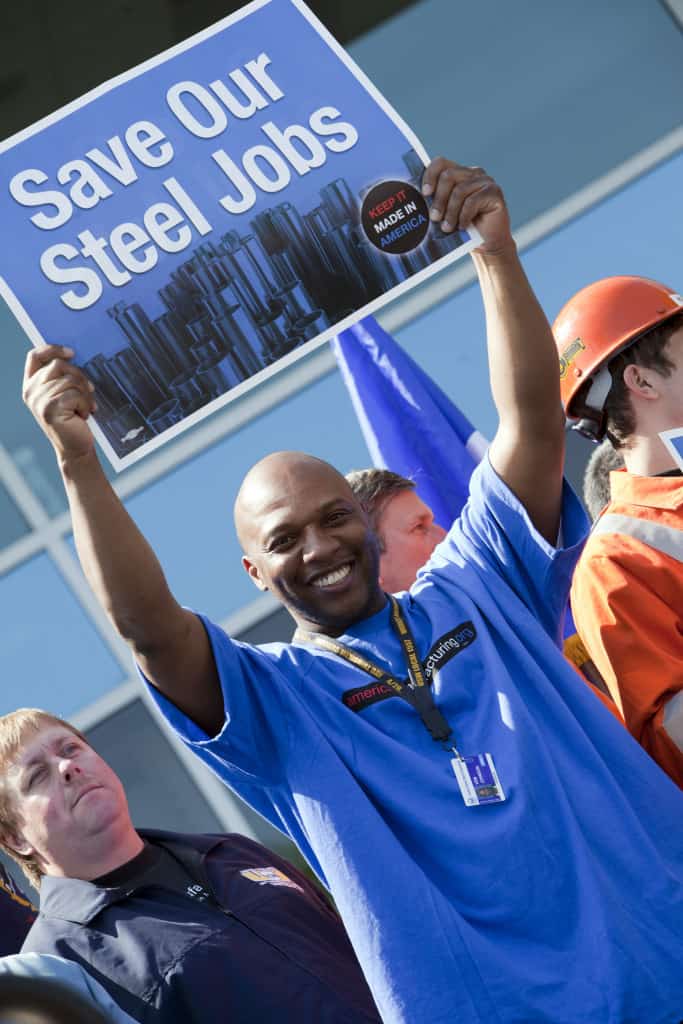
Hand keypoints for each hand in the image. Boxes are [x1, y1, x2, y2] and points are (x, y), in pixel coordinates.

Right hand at [22, 345, 96, 461]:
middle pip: (58, 365)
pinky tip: (84, 415)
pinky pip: (75, 394)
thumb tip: (74, 355)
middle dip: (79, 376)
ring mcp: (38, 400)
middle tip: (89, 390)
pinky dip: (85, 403)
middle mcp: (30, 391)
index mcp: (31, 384)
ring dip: (85, 394)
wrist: (76, 447)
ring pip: (70, 380)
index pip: (35, 356)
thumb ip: (62, 377)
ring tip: (85, 407)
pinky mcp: (49, 409)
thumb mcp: (64, 394)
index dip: (52, 349)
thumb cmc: (74, 419)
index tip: (72, 353)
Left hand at [421, 158, 511, 254]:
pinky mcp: (494, 192)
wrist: (487, 245)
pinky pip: (473, 201)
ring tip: (447, 228)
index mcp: (458, 174)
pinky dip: (464, 216)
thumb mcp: (445, 213)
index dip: (430, 176)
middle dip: (439, 199)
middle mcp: (472, 174)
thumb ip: (435, 202)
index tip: (425, 194)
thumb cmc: (463, 229)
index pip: (440, 163)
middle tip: (434, 218)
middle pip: (448, 176)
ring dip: (451, 212)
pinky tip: (463, 226)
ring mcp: (485, 181)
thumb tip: (418, 198)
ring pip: (460, 190)